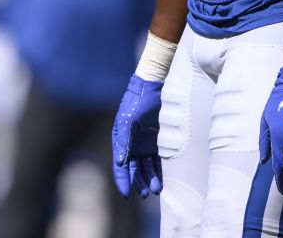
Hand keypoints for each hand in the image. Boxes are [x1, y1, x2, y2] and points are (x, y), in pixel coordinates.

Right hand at [112, 74, 163, 198]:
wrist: (153, 87)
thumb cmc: (137, 102)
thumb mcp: (129, 121)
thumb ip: (124, 142)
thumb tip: (120, 163)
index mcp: (120, 140)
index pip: (121, 166)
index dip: (123, 181)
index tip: (127, 194)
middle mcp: (131, 144)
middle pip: (134, 169)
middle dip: (139, 183)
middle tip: (146, 194)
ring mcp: (144, 143)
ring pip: (146, 167)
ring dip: (150, 179)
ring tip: (156, 190)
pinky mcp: (156, 141)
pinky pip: (156, 160)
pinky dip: (158, 171)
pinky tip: (162, 180)